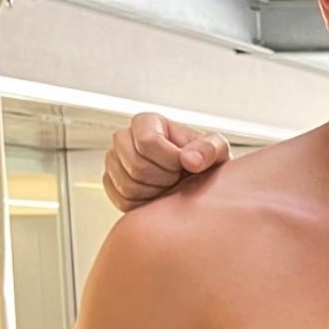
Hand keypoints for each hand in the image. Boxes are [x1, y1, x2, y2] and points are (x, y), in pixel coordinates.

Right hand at [104, 113, 230, 213]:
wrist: (194, 184)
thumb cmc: (203, 163)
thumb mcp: (217, 151)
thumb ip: (209, 149)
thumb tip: (190, 159)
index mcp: (147, 122)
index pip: (147, 141)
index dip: (168, 159)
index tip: (182, 165)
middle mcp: (125, 138)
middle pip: (135, 165)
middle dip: (162, 178)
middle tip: (177, 178)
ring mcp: (114, 161)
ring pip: (126, 184)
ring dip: (153, 193)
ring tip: (168, 186)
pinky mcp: (111, 183)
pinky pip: (120, 200)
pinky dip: (141, 205)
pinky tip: (156, 198)